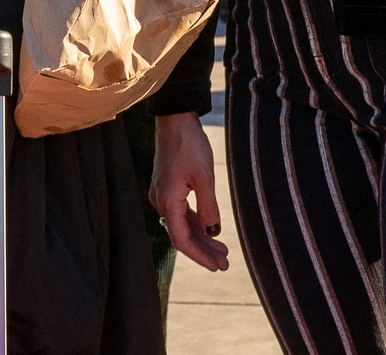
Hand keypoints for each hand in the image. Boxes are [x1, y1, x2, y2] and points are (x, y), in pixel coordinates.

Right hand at [148, 111, 230, 270]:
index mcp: (167, 201)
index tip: (216, 266)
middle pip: (182, 235)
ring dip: (201, 238)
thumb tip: (212, 231)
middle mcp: (160, 201)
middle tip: (225, 264)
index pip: (181, 239)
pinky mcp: (167, 187)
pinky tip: (209, 230)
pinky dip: (195, 224)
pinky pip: (180, 213)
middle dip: (203, 251)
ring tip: (222, 251)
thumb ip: (208, 207)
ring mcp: (162, 194)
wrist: (175, 119)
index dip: (199, 256)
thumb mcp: (204, 177)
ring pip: (182, 224)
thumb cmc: (189, 145)